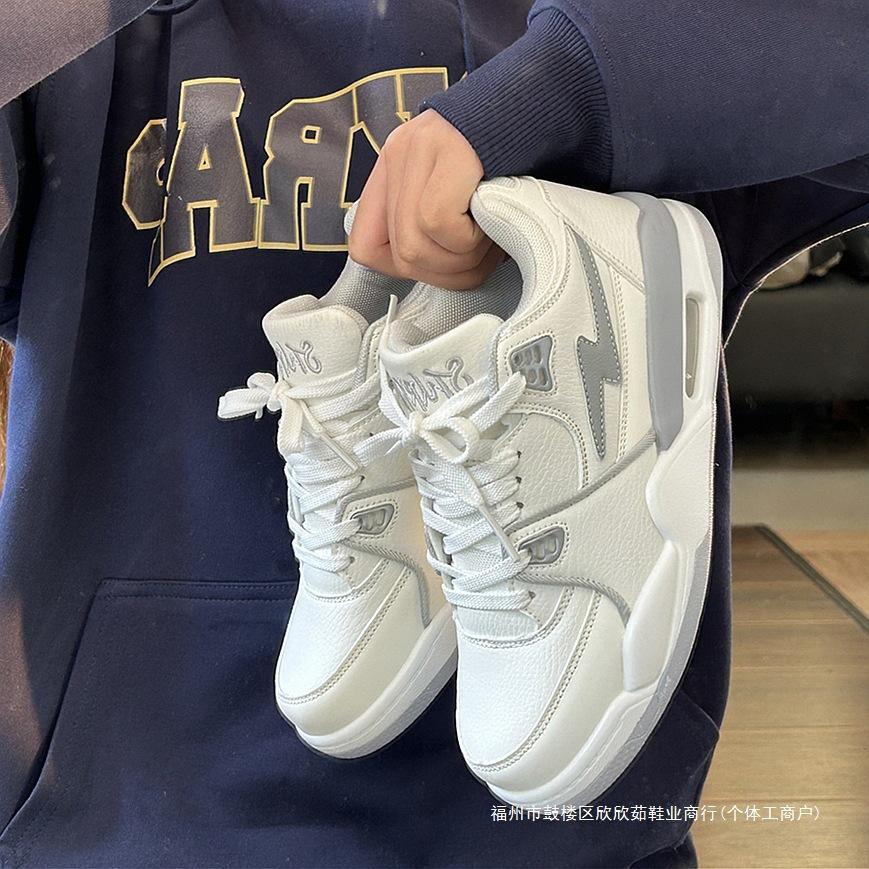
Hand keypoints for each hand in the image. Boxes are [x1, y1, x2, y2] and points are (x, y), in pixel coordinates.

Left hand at [348, 110, 501, 289]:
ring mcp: (419, 149)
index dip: (402, 270)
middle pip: (400, 255)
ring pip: (416, 246)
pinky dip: (471, 239)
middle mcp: (398, 155)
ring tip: (493, 239)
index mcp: (394, 169)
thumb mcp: (459, 196)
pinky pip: (440, 222)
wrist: (546, 101)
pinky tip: (495, 223)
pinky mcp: (448, 150)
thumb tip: (432, 271)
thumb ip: (433, 225)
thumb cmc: (510, 159)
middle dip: (448, 274)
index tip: (443, 266)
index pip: (364, 246)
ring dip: (464, 260)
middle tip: (484, 258)